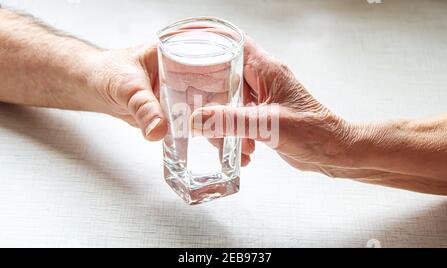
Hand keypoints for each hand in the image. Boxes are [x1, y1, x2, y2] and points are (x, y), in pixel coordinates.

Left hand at [86, 44, 252, 164]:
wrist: (94, 87)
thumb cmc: (107, 72)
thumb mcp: (126, 86)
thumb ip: (142, 107)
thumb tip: (158, 130)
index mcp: (181, 52)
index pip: (219, 63)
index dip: (238, 84)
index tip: (252, 104)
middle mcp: (188, 71)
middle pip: (223, 91)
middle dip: (239, 113)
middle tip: (252, 136)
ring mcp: (185, 91)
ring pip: (213, 109)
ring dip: (227, 128)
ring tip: (244, 150)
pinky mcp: (178, 109)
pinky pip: (198, 122)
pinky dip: (209, 136)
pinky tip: (222, 149)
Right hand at [191, 38, 362, 176]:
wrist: (334, 153)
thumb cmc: (314, 132)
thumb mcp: (267, 124)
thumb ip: (229, 121)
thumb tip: (196, 119)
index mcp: (266, 70)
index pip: (234, 44)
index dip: (211, 44)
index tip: (190, 52)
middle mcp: (262, 80)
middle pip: (224, 75)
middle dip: (209, 95)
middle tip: (197, 110)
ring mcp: (262, 99)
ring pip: (228, 101)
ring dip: (222, 122)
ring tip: (229, 141)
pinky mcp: (262, 117)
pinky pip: (237, 119)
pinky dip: (232, 134)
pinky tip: (240, 150)